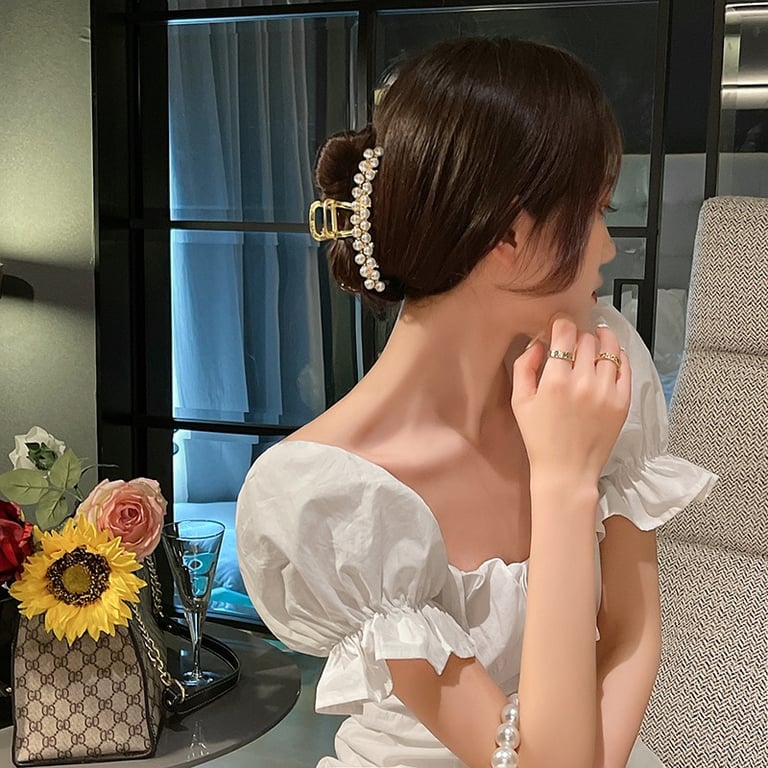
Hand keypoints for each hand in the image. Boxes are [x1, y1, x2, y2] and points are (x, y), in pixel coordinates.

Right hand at [511, 316, 630, 484]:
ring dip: (601, 339)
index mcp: (555, 380)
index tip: (559, 324)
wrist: (566, 471)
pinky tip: (610, 355)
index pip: (564, 333)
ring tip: (596, 339)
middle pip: (585, 339)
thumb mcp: (519, 401)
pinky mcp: (622, 402)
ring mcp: (606, 392)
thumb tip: (538, 343)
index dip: (561, 323)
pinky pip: (625, 367)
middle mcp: (583, 382)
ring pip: (609, 348)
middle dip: (577, 336)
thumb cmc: (539, 438)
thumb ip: (524, 366)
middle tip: (572, 342)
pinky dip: (618, 356)